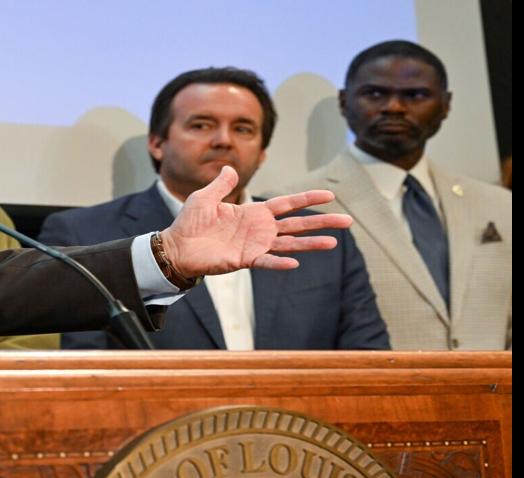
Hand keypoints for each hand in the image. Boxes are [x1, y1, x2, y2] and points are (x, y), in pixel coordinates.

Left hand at [157, 165, 353, 276]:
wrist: (176, 247)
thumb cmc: (189, 223)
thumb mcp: (205, 196)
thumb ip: (221, 183)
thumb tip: (230, 167)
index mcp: (254, 212)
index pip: (288, 204)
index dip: (308, 198)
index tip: (330, 195)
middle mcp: (260, 229)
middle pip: (298, 223)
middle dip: (322, 222)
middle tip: (347, 221)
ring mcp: (255, 245)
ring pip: (290, 243)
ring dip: (311, 243)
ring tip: (333, 243)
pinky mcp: (245, 260)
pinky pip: (267, 262)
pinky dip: (280, 263)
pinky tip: (296, 264)